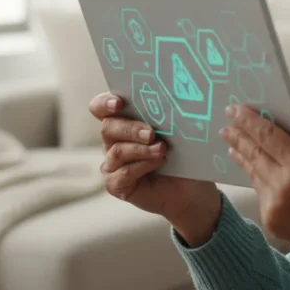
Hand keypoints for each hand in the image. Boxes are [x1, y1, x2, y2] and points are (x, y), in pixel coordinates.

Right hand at [90, 93, 220, 245]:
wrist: (188, 187)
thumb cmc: (181, 153)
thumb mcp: (174, 131)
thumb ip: (165, 117)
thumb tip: (171, 102)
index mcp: (122, 120)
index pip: (101, 107)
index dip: (105, 103)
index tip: (120, 103)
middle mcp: (112, 140)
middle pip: (108, 127)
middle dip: (130, 128)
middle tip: (151, 133)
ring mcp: (112, 163)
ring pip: (117, 151)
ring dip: (141, 149)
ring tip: (162, 149)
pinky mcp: (115, 184)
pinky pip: (123, 173)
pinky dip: (142, 166)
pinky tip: (158, 162)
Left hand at [221, 96, 289, 283]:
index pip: (267, 135)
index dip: (248, 120)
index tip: (234, 109)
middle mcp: (284, 186)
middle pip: (253, 153)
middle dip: (238, 137)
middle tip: (226, 125)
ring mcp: (275, 206)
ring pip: (253, 173)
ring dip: (243, 157)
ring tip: (233, 145)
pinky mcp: (271, 223)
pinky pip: (260, 194)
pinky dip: (257, 179)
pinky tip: (254, 170)